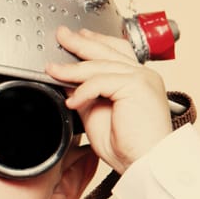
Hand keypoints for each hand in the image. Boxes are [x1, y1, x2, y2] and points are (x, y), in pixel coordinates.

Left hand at [46, 25, 174, 173]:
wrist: (146, 162)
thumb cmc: (129, 147)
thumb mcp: (97, 113)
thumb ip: (86, 93)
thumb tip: (67, 79)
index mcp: (138, 81)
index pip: (117, 51)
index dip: (96, 41)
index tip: (78, 37)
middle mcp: (143, 75)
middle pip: (108, 49)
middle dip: (81, 42)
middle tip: (62, 36)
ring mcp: (142, 78)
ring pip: (100, 64)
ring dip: (72, 69)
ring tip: (53, 71)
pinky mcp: (137, 85)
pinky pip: (100, 81)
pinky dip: (83, 91)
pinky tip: (73, 102)